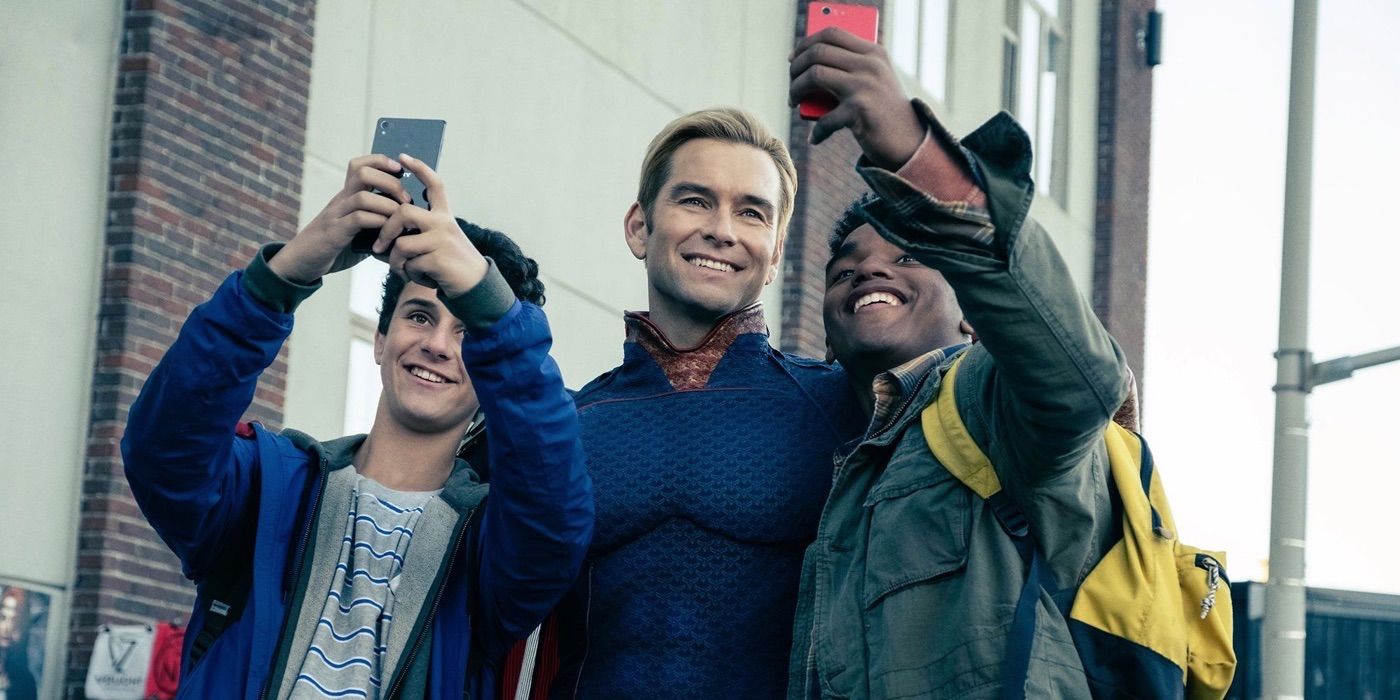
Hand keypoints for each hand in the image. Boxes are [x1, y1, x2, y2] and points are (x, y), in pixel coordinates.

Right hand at [269, 155, 409, 283]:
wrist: (301, 263)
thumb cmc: (334, 247)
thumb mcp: (358, 229)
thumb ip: (376, 221)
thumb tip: (405, 219)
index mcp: (346, 196)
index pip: (360, 165)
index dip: (380, 161)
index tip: (400, 169)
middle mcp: (341, 201)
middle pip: (362, 173)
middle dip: (389, 181)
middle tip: (405, 198)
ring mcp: (336, 216)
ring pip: (362, 197)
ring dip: (387, 204)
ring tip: (400, 216)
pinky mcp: (335, 234)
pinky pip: (358, 219)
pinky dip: (377, 222)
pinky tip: (386, 231)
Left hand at [374, 154, 487, 297]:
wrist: (475, 286)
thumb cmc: (451, 264)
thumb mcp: (440, 242)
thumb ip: (420, 232)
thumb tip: (390, 235)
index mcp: (444, 216)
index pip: (434, 184)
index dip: (419, 168)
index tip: (403, 157)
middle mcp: (443, 223)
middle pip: (403, 213)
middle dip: (385, 230)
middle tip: (379, 246)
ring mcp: (442, 240)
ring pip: (401, 244)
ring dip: (396, 262)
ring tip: (404, 270)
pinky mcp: (439, 259)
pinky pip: (410, 265)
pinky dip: (410, 275)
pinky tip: (423, 278)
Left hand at [789, 27, 926, 169]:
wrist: (909, 142)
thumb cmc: (884, 112)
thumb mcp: (874, 81)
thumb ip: (850, 67)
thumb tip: (807, 63)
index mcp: (873, 53)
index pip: (832, 34)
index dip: (806, 43)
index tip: (793, 57)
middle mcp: (870, 65)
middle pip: (818, 52)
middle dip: (796, 68)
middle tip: (792, 83)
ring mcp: (865, 86)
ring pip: (814, 74)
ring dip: (796, 90)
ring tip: (793, 102)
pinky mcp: (859, 110)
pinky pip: (824, 118)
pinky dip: (816, 131)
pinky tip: (815, 138)